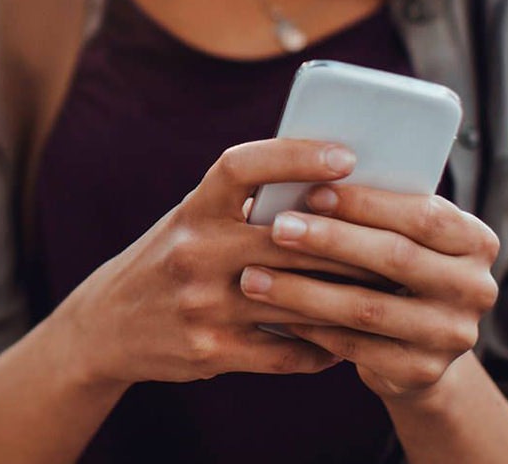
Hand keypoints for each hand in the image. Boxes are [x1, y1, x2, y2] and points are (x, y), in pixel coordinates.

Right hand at [55, 139, 391, 386]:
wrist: (107, 325)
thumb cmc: (169, 260)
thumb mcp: (192, 221)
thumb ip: (244, 207)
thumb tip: (331, 186)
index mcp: (192, 209)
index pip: (242, 166)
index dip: (295, 156)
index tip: (345, 155)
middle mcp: (193, 251)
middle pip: (290, 240)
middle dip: (350, 243)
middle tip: (400, 241)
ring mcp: (201, 303)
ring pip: (297, 300)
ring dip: (348, 299)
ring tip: (386, 293)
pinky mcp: (211, 350)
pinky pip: (286, 351)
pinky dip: (322, 348)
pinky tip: (343, 342)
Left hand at [236, 183, 500, 400]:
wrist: (414, 347)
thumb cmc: (392, 268)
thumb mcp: (399, 235)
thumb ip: (373, 211)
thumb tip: (307, 176)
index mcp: (476, 241)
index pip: (424, 215)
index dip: (367, 203)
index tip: (312, 190)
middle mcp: (476, 289)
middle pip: (396, 258)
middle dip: (330, 240)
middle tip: (277, 228)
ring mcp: (453, 336)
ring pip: (368, 308)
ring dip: (304, 291)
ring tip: (254, 277)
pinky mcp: (422, 373)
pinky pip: (355, 347)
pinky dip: (310, 328)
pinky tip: (272, 313)